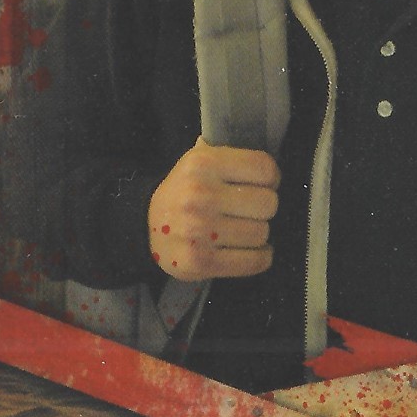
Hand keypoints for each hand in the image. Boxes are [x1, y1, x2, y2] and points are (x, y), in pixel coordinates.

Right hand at [148, 138, 279, 279]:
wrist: (145, 226)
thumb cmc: (183, 191)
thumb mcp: (197, 161)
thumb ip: (229, 155)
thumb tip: (266, 163)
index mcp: (203, 164)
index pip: (264, 168)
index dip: (271, 178)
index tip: (265, 185)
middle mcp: (201, 195)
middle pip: (267, 203)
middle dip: (264, 208)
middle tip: (252, 210)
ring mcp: (200, 231)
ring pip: (262, 233)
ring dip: (258, 234)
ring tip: (245, 230)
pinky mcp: (201, 262)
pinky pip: (253, 261)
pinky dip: (260, 258)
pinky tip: (252, 251)